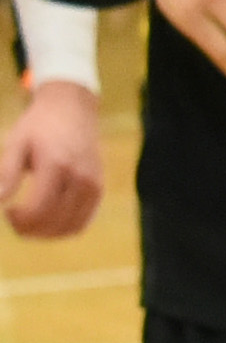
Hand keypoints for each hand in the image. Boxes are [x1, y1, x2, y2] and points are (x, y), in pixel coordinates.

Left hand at [0, 79, 101, 237]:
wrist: (73, 110)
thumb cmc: (39, 126)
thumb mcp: (17, 144)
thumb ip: (6, 173)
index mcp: (57, 165)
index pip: (38, 210)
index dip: (18, 220)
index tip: (6, 211)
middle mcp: (81, 178)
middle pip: (54, 222)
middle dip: (29, 229)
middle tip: (13, 219)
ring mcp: (93, 185)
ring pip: (70, 227)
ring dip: (46, 233)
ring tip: (30, 222)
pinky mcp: (99, 189)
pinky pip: (83, 222)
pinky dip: (64, 229)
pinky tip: (48, 219)